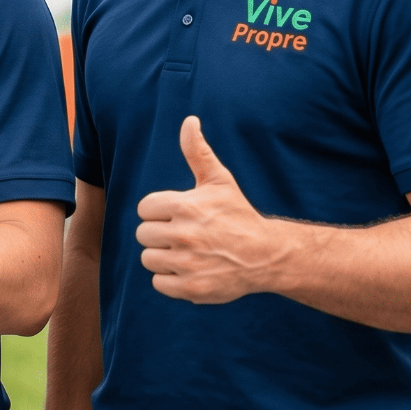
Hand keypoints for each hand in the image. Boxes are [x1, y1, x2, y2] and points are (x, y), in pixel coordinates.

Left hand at [135, 116, 282, 303]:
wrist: (267, 256)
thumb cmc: (238, 215)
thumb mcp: (219, 181)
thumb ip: (197, 152)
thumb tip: (189, 120)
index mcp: (184, 206)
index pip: (145, 208)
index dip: (160, 212)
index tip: (181, 215)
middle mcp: (184, 235)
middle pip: (143, 234)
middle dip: (161, 234)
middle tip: (187, 235)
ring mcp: (188, 263)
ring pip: (149, 259)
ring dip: (164, 257)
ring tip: (189, 253)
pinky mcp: (192, 289)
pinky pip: (158, 283)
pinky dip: (171, 280)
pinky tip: (192, 270)